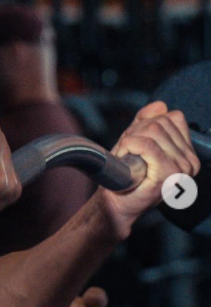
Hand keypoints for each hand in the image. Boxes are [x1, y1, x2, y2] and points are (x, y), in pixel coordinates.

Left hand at [99, 101, 200, 238]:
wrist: (116, 202)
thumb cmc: (126, 174)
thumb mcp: (135, 140)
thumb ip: (146, 121)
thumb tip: (160, 105)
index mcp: (188, 152)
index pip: (172, 116)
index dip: (147, 123)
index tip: (135, 142)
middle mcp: (190, 160)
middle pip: (161, 122)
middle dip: (136, 132)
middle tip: (128, 151)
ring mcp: (182, 168)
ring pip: (153, 131)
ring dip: (131, 140)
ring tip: (128, 158)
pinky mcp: (168, 174)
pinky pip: (147, 145)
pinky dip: (130, 146)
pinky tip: (127, 157)